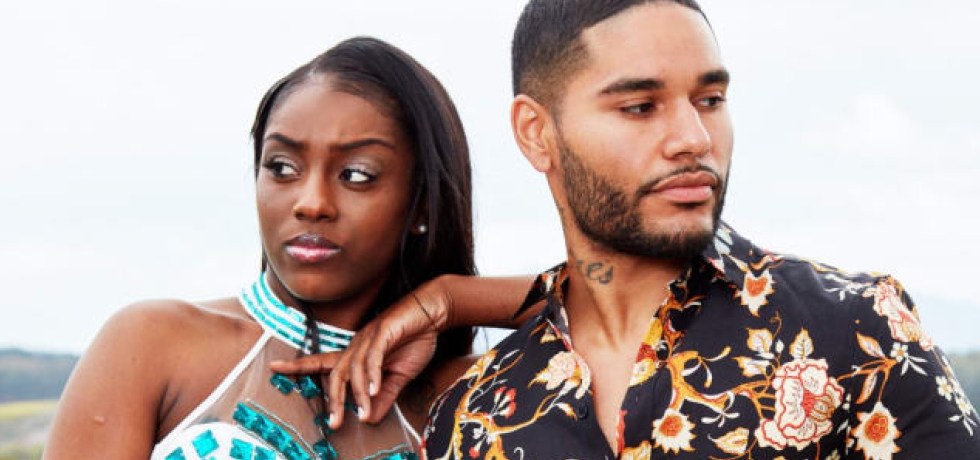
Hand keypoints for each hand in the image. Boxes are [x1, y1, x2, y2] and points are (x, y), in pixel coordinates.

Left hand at [269, 277, 450, 428]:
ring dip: (357, 394)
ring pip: (354, 369)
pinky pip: (372, 357)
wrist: (433, 313)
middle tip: (335, 423)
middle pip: (335, 373)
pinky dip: (371, 375)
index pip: (323, 362)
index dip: (299, 366)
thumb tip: (369, 418)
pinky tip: (374, 390)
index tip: (273, 368)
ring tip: (363, 413)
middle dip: (332, 399)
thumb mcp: (398, 376)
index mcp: (356, 354)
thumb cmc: (414, 339)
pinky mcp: (383, 333)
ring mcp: (369, 338)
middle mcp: (357, 345)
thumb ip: (383, 396)